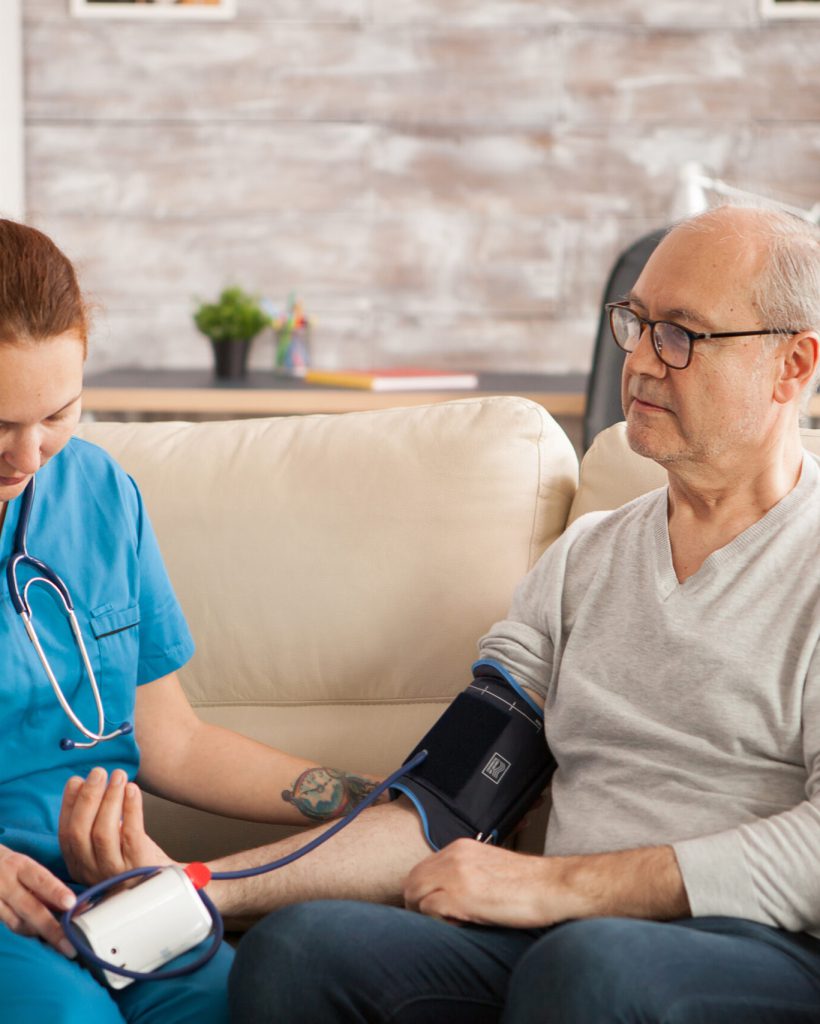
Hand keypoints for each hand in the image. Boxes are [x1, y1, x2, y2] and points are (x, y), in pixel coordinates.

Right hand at [0, 843, 76, 957]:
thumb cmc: (8, 867)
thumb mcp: (23, 866)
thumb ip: (41, 884)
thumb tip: (70, 905)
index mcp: (19, 866)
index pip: (39, 879)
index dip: (55, 891)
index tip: (71, 903)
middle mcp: (5, 883)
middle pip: (29, 908)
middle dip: (51, 928)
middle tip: (70, 945)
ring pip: (17, 923)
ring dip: (40, 934)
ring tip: (60, 944)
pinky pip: (9, 927)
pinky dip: (25, 933)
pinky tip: (39, 937)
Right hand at [58, 768, 173, 886]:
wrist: (165, 888)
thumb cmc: (134, 861)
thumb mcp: (106, 847)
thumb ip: (94, 822)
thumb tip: (86, 782)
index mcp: (79, 866)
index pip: (66, 834)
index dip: (69, 805)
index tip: (75, 780)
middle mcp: (92, 871)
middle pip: (80, 832)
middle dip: (88, 798)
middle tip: (98, 772)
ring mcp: (115, 871)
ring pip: (103, 833)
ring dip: (110, 799)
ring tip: (118, 776)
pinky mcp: (138, 866)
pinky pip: (131, 834)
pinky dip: (131, 809)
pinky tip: (133, 790)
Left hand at [403, 838, 568, 928]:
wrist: (552, 886)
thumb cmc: (527, 883)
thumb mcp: (489, 867)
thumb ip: (465, 871)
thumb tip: (445, 891)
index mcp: (460, 847)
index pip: (422, 868)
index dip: (422, 891)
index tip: (430, 908)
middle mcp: (454, 855)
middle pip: (412, 881)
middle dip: (416, 904)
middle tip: (434, 922)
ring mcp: (456, 873)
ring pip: (415, 894)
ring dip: (426, 914)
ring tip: (450, 923)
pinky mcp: (461, 895)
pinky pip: (429, 910)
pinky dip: (439, 923)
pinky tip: (460, 925)